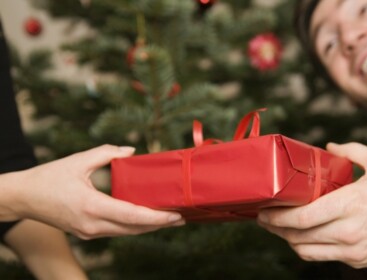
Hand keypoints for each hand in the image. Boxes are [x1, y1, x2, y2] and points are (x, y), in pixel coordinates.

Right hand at [1, 145, 184, 238]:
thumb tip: (131, 151)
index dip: (156, 218)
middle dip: (159, 225)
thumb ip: (107, 152)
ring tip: (168, 219)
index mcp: (91, 206)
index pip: (131, 215)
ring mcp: (89, 232)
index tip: (175, 215)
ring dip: (148, 227)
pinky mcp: (86, 233)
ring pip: (126, 233)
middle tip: (181, 217)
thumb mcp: (78, 160)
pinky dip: (133, 226)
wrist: (24, 197)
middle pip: (134, 229)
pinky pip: (116, 231)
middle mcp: (92, 224)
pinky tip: (145, 219)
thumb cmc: (49, 177)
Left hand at [258, 142, 366, 267]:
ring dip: (289, 241)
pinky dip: (309, 248)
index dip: (277, 217)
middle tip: (264, 220)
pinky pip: (325, 257)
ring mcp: (354, 250)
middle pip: (298, 237)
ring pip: (308, 251)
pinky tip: (305, 236)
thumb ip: (351, 151)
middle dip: (276, 229)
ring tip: (280, 229)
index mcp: (351, 204)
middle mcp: (349, 231)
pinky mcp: (360, 260)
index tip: (264, 212)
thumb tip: (328, 147)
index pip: (302, 217)